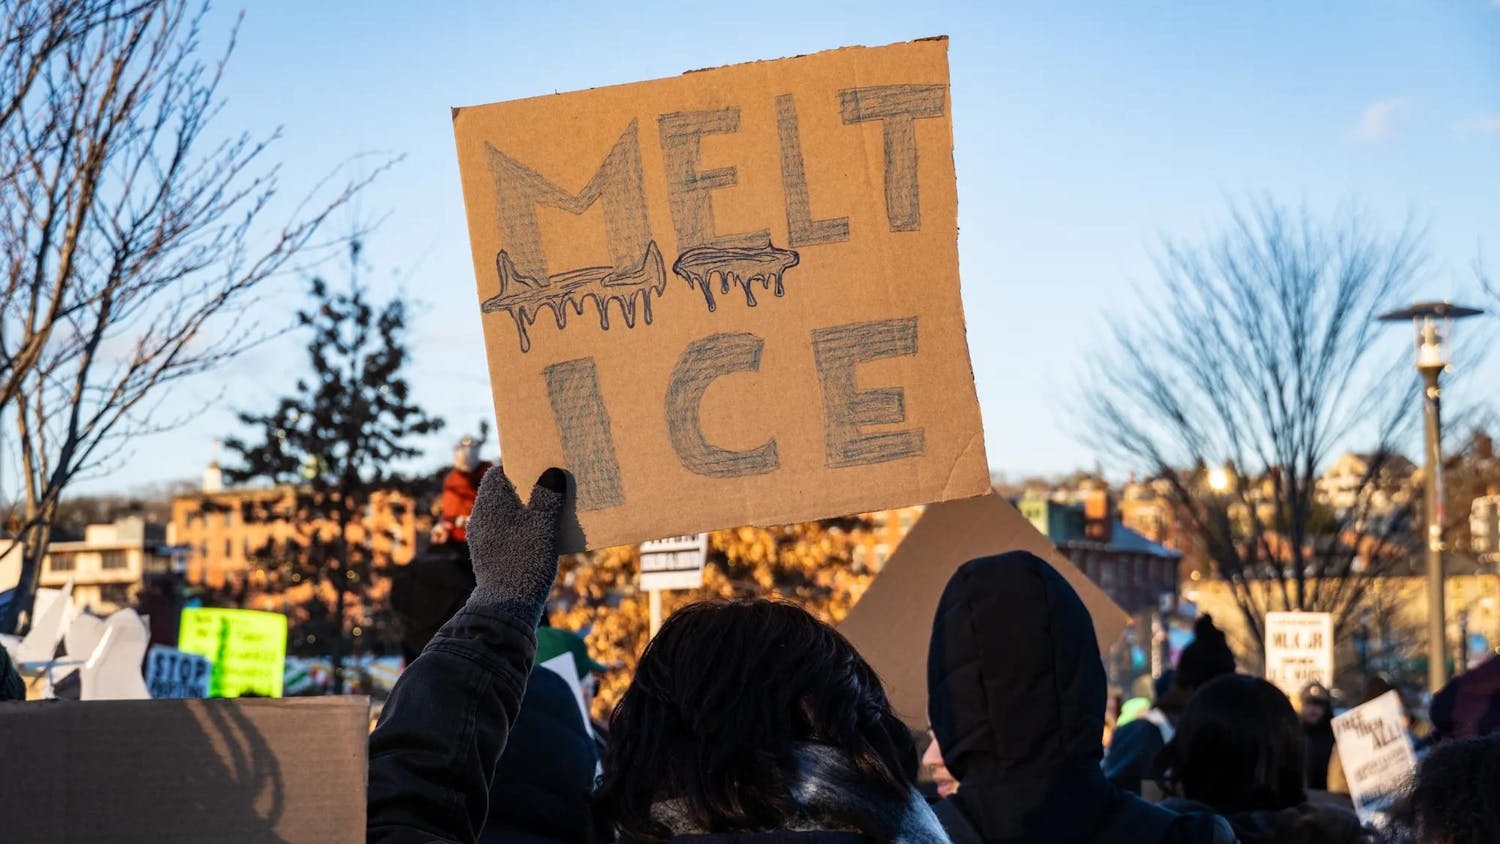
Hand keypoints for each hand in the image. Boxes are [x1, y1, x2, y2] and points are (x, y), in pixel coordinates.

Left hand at [464, 465, 567, 626]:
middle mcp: (482, 519)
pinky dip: (527, 529)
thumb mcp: (542, 525)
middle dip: (530, 488)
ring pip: (510, 515)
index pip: (498, 473)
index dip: (520, 466)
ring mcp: (486, 539)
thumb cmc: (524, 561)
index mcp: (489, 504)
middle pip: (506, 493)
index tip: (543, 464)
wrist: (506, 609)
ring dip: (531, 511)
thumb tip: (552, 473)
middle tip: (556, 484)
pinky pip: (510, 533)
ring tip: (558, 509)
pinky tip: (547, 536)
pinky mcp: (493, 557)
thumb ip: (547, 496)